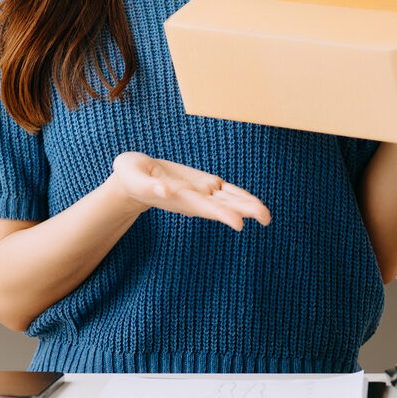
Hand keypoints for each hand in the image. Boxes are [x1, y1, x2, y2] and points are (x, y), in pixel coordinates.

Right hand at [109, 152, 270, 231]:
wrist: (132, 181)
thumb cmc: (130, 176)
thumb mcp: (131, 174)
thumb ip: (146, 184)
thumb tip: (164, 191)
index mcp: (178, 196)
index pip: (204, 206)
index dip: (222, 213)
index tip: (239, 223)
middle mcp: (193, 197)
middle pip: (222, 205)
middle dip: (244, 210)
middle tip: (266, 218)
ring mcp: (199, 192)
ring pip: (227, 199)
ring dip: (246, 205)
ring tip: (266, 215)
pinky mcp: (201, 184)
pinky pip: (224, 190)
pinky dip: (238, 195)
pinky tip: (252, 202)